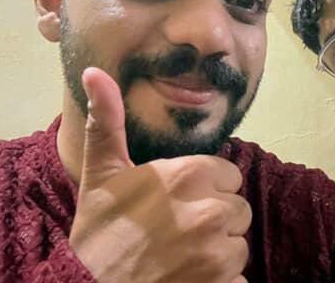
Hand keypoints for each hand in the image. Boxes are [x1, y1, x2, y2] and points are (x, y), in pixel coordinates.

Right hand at [69, 67, 250, 282]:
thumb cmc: (99, 232)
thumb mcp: (101, 174)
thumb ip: (108, 123)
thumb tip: (94, 72)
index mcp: (189, 176)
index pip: (229, 175)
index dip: (208, 188)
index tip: (181, 201)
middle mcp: (212, 211)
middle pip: (237, 208)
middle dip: (216, 218)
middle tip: (180, 231)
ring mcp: (220, 253)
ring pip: (239, 243)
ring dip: (219, 250)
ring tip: (184, 256)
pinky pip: (239, 278)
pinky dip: (222, 280)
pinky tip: (192, 278)